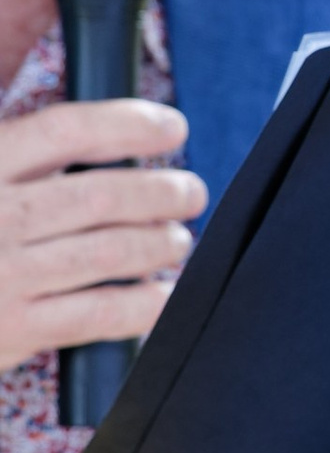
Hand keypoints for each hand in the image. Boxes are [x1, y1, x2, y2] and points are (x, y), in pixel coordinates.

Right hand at [0, 98, 203, 373]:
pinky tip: (161, 295)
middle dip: (161, 190)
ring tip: (176, 238)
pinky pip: (99, 314)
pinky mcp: (14, 330)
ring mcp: (4, 275)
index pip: (66, 129)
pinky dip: (143, 304)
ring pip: (110, 253)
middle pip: (102, 194)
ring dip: (159, 244)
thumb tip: (95, 137)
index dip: (129, 123)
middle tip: (189, 190)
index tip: (169, 126)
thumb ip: (14, 154)